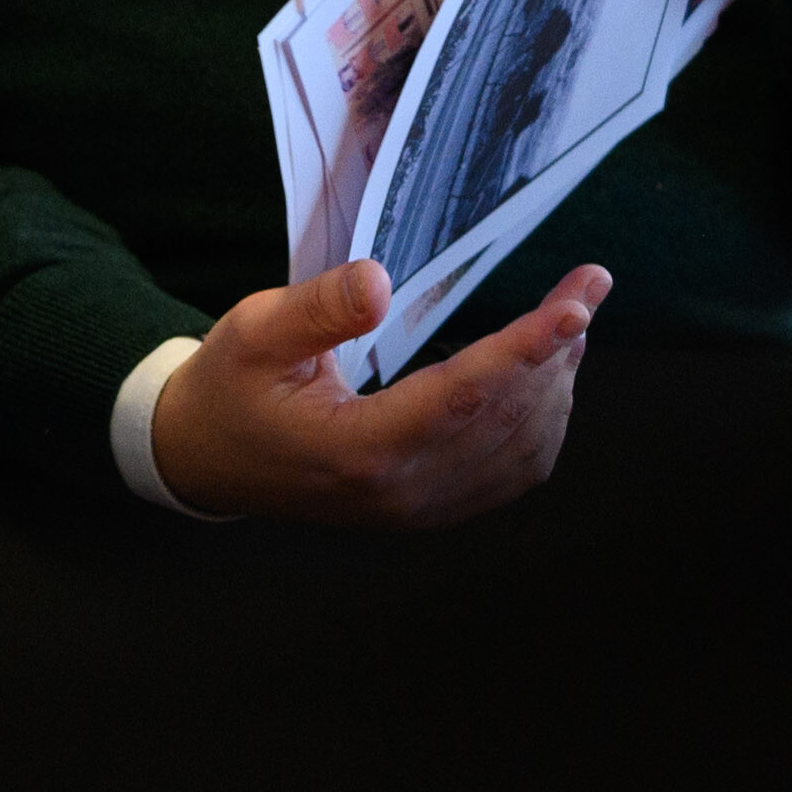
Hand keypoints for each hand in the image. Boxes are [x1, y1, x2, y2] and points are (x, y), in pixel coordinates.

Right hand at [148, 258, 606, 526]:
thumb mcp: (252, 332)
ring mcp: (421, 508)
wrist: (205, 460)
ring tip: (569, 323)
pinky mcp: (431, 509)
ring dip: (555, 384)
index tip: (574, 307)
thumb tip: (381, 282)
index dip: (524, 349)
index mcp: (358, 449)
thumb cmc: (228, 389)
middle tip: (585, 288)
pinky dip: (543, 423)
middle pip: (506, 419)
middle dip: (555, 350)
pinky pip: (511, 473)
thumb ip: (318, 309)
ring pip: (521, 449)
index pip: (463, 398)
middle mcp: (401, 490)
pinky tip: (547, 378)